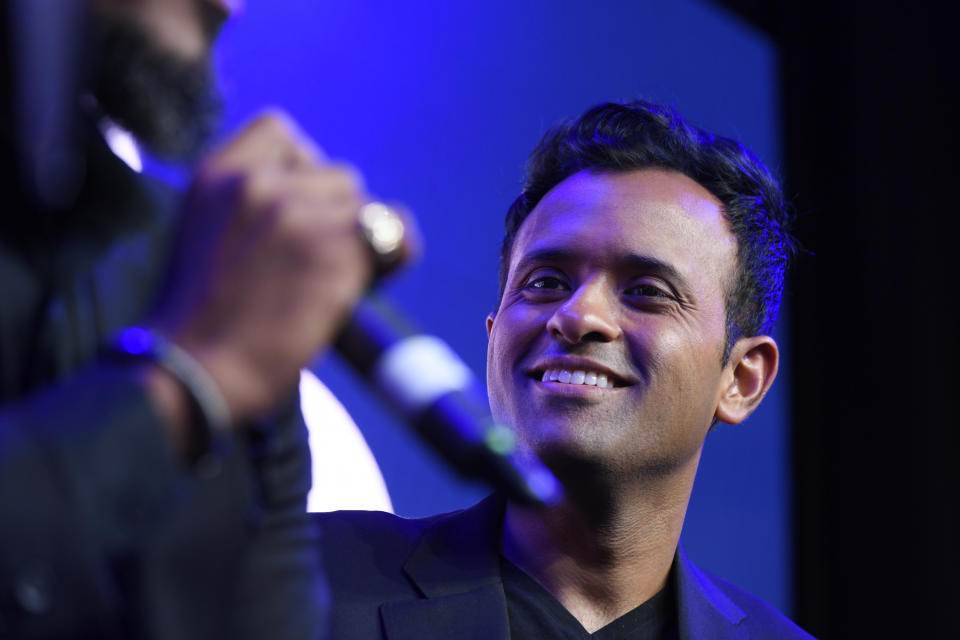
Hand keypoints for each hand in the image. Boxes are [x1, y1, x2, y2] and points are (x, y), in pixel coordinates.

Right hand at [150, 111, 372, 423]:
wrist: (194, 373)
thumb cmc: (203, 323)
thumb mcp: (206, 235)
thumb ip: (250, 205)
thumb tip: (324, 204)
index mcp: (216, 175)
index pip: (281, 131)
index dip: (305, 168)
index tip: (301, 210)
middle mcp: (257, 183)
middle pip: (338, 176)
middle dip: (337, 217)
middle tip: (316, 265)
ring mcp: (297, 212)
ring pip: (366, 207)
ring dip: (360, 243)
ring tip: (328, 284)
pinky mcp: (335, 248)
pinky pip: (394, 236)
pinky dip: (390, 263)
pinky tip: (362, 289)